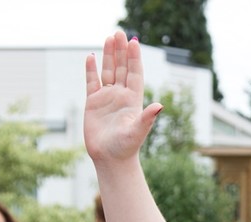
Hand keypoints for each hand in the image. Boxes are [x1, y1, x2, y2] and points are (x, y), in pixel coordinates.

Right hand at [83, 31, 163, 163]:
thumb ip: (147, 118)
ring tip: (109, 38)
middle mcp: (121, 95)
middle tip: (120, 32)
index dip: (134, 58)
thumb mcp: (138, 131)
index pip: (134, 73)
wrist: (110, 159)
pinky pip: (92, 82)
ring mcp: (107, 98)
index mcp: (133, 99)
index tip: (134, 42)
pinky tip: (91, 57)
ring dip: (109, 55)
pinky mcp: (93, 103)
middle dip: (121, 51)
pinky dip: (91, 70)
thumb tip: (159, 106)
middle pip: (121, 68)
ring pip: (108, 71)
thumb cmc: (126, 147)